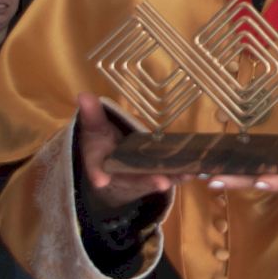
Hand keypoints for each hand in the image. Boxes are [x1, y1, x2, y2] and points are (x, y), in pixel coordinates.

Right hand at [77, 93, 177, 208]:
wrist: (111, 163)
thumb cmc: (102, 143)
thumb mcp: (95, 129)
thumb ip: (92, 114)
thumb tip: (82, 95)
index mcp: (101, 163)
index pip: (97, 169)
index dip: (98, 174)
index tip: (101, 180)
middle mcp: (120, 175)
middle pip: (132, 180)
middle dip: (147, 181)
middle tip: (160, 183)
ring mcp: (139, 178)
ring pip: (154, 181)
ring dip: (170, 178)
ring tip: (185, 176)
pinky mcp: (155, 176)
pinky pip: (168, 177)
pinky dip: (181, 175)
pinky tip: (195, 171)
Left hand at [206, 110, 277, 191]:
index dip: (277, 181)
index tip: (260, 182)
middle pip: (260, 181)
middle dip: (237, 182)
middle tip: (212, 180)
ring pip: (250, 177)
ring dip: (227, 177)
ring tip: (201, 174)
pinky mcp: (271, 165)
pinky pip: (249, 169)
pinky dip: (231, 168)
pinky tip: (210, 165)